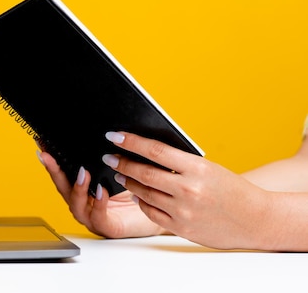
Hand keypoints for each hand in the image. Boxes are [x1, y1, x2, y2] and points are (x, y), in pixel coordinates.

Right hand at [39, 151, 166, 238]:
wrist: (160, 209)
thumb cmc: (139, 187)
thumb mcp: (121, 166)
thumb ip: (110, 153)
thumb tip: (106, 131)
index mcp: (84, 186)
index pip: (63, 171)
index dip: (51, 159)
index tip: (42, 144)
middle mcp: (84, 201)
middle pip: (62, 186)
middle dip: (53, 170)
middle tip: (48, 156)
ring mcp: (93, 215)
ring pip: (76, 204)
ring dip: (77, 188)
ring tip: (82, 173)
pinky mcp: (107, 226)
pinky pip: (98, 217)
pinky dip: (98, 204)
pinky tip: (101, 192)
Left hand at [103, 131, 271, 249]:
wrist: (255, 219)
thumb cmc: (230, 189)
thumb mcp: (207, 167)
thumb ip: (178, 162)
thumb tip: (145, 151)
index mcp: (197, 168)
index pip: (155, 150)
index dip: (130, 142)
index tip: (114, 136)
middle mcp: (188, 189)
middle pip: (144, 173)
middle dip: (122, 163)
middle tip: (109, 157)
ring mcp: (184, 211)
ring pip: (144, 193)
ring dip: (128, 183)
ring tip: (120, 174)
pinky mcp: (181, 228)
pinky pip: (151, 212)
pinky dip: (141, 202)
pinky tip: (136, 194)